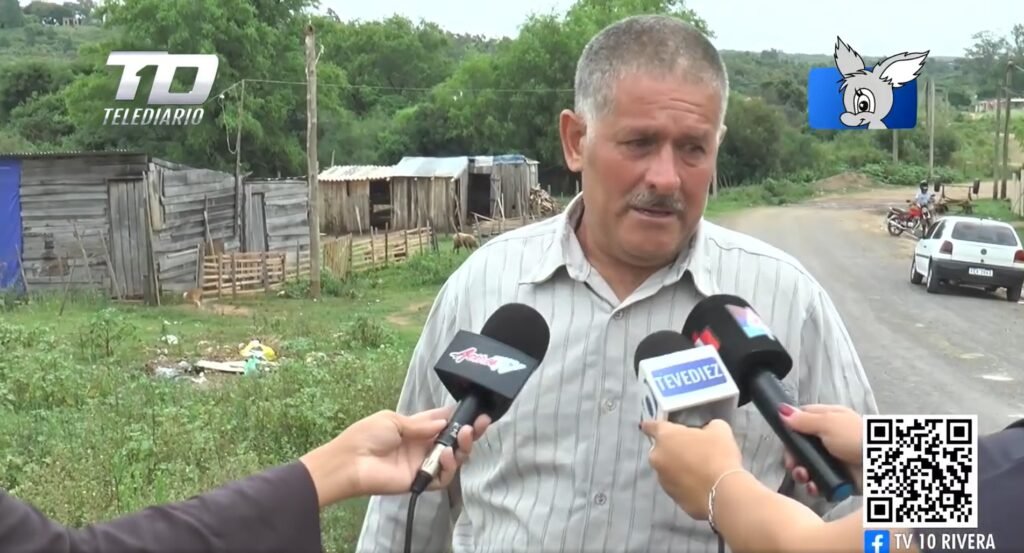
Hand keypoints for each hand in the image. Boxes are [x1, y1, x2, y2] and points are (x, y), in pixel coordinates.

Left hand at [300, 406, 490, 506]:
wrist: (351, 462)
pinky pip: (443, 476)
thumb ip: (421, 423)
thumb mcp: (393, 420)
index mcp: (415, 428)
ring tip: (465, 435)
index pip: (442, 421)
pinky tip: (445, 454)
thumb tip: (445, 421)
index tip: (474, 409)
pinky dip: (449, 466)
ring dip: (463, 446)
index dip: (458, 416)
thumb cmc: (367, 436)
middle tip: (482, 422)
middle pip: (453, 440)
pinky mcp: (422, 481)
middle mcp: (423, 445)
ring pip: (454, 458)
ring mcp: (424, 464)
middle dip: (469, 431)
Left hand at [640, 419, 744, 518]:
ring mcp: (662, 479)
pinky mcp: (671, 497)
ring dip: (678, 468)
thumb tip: (707, 431)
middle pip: (661, 449)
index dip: (651, 425)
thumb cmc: (718, 455)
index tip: (646, 426)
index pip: (651, 427)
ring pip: (667, 469)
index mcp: (665, 436)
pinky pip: (676, 485)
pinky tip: (701, 484)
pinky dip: (684, 484)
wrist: (722, 493)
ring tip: (700, 470)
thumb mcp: (719, 431)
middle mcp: (658, 457)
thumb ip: (708, 427)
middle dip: (672, 449)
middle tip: (692, 451)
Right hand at [779, 403, 862, 495]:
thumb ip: (803, 419)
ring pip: (808, 467)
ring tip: (804, 477)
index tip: (785, 441)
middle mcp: (830, 439)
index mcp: (829, 419)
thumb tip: (781, 409)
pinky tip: (814, 487)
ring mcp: (834, 460)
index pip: (802, 420)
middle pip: (802, 447)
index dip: (790, 430)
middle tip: (793, 464)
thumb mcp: (828, 423)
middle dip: (794, 457)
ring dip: (802, 473)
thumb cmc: (855, 437)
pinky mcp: (838, 479)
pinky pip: (819, 483)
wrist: (882, 465)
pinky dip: (814, 487)